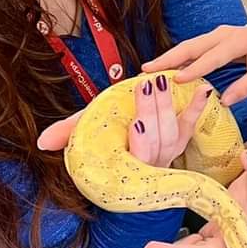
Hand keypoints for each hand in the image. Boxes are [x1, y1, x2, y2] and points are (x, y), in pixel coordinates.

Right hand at [36, 75, 212, 162]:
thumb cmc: (105, 142)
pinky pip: (191, 125)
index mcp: (128, 166)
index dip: (140, 142)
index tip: (138, 124)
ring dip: (169, 106)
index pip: (137, 157)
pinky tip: (204, 90)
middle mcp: (151, 163)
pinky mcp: (181, 140)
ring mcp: (168, 152)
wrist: (130, 157)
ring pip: (174, 133)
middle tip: (149, 86)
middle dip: (153, 113)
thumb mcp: (86, 135)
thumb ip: (68, 134)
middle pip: (158, 141)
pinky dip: (197, 108)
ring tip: (164, 81)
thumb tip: (42, 141)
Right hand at [142, 24, 246, 107]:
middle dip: (168, 58)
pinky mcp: (210, 41)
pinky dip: (176, 58)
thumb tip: (225, 101)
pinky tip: (163, 70)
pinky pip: (191, 50)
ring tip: (148, 71)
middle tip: (147, 70)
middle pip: (191, 46)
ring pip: (187, 47)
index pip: (213, 56)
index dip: (195, 68)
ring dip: (168, 58)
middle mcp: (222, 35)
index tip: (178, 80)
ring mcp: (214, 35)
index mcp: (238, 41)